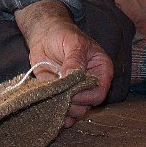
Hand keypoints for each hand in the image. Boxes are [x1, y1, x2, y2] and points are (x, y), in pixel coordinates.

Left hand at [15, 0, 113, 127]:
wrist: (44, 34)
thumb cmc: (63, 34)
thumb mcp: (73, 42)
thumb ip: (75, 59)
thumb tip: (73, 76)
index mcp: (101, 69)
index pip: (99, 91)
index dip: (86, 96)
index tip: (71, 93)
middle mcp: (91, 83)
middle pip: (88, 104)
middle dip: (74, 104)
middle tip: (60, 98)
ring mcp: (76, 90)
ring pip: (76, 110)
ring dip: (65, 109)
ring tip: (54, 103)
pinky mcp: (61, 94)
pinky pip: (63, 110)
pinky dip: (57, 112)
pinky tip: (51, 111)